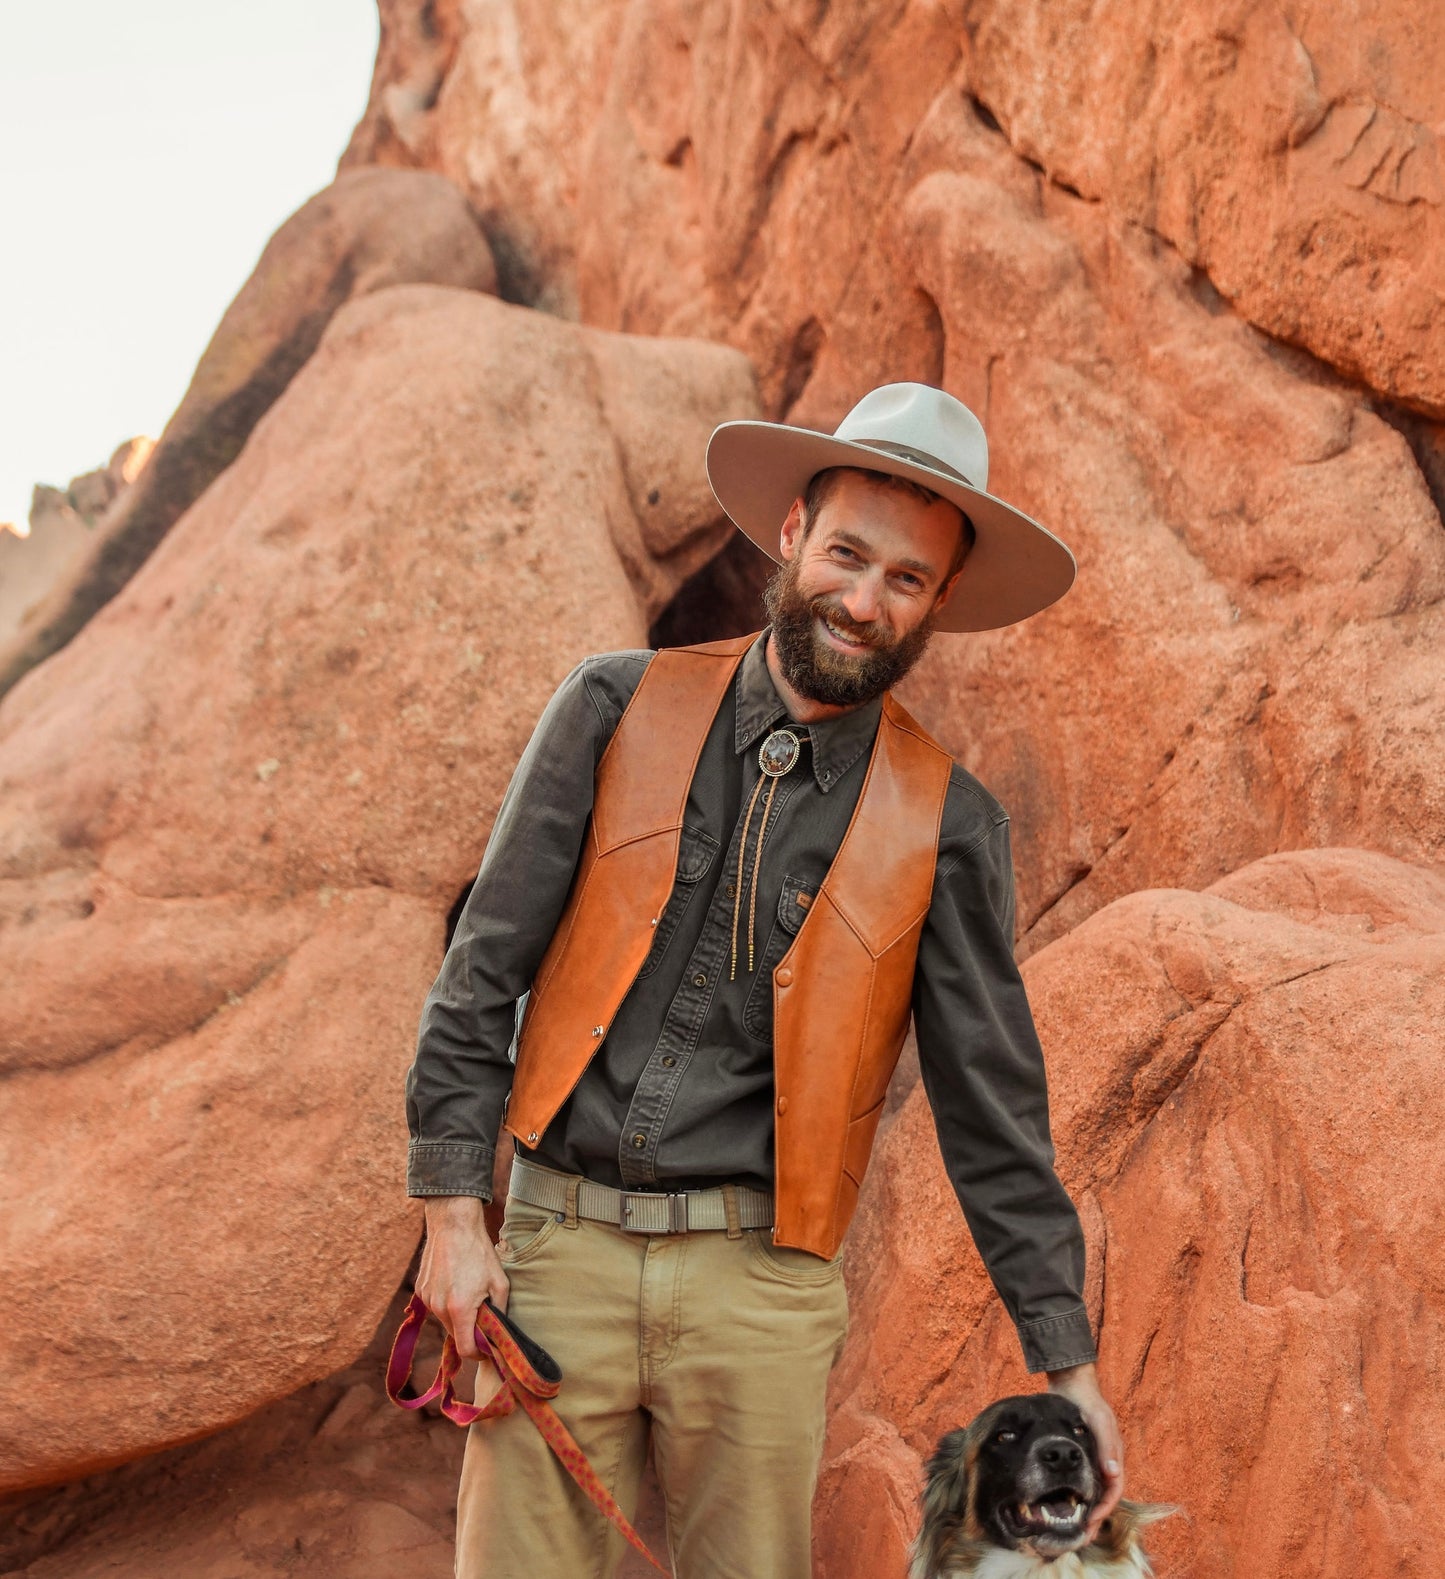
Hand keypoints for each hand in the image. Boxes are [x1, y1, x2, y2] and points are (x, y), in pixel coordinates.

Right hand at [416, 1196, 509, 1359]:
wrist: (453, 1224)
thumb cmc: (479, 1252)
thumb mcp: (499, 1282)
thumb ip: (500, 1313)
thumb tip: (499, 1334)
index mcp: (460, 1309)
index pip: (465, 1349)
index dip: (478, 1353)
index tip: (487, 1348)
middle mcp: (439, 1308)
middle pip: (454, 1335)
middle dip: (469, 1331)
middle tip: (482, 1315)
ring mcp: (427, 1298)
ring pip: (444, 1320)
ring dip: (457, 1315)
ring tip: (468, 1291)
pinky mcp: (420, 1289)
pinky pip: (435, 1305)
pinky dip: (446, 1302)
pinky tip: (455, 1282)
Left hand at [1046, 1361, 1122, 1542]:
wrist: (1072, 1382)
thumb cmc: (1089, 1401)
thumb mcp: (1099, 1421)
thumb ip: (1107, 1446)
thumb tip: (1113, 1474)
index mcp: (1114, 1457)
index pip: (1114, 1490)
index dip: (1105, 1509)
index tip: (1091, 1521)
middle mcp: (1105, 1461)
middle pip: (1103, 1496)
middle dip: (1095, 1517)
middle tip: (1081, 1536)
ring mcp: (1092, 1459)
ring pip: (1091, 1491)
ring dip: (1085, 1510)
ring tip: (1073, 1527)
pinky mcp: (1079, 1455)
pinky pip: (1079, 1480)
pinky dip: (1074, 1495)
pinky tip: (1062, 1503)